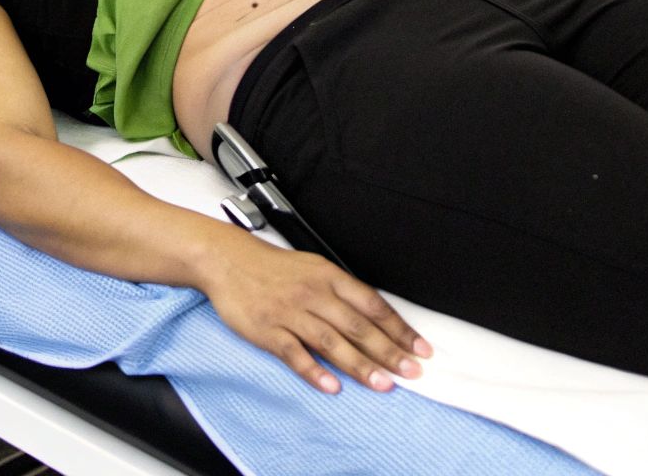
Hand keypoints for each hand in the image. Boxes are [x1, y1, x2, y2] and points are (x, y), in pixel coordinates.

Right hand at [198, 230, 431, 393]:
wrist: (227, 260)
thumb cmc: (273, 267)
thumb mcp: (315, 268)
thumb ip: (343, 292)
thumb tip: (377, 319)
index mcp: (329, 277)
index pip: (373, 305)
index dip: (399, 328)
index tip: (420, 348)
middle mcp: (314, 295)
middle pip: (358, 327)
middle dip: (389, 352)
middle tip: (412, 372)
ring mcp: (290, 314)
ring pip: (331, 343)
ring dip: (360, 366)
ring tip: (383, 385)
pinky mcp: (267, 331)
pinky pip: (294, 354)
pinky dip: (314, 372)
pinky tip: (332, 387)